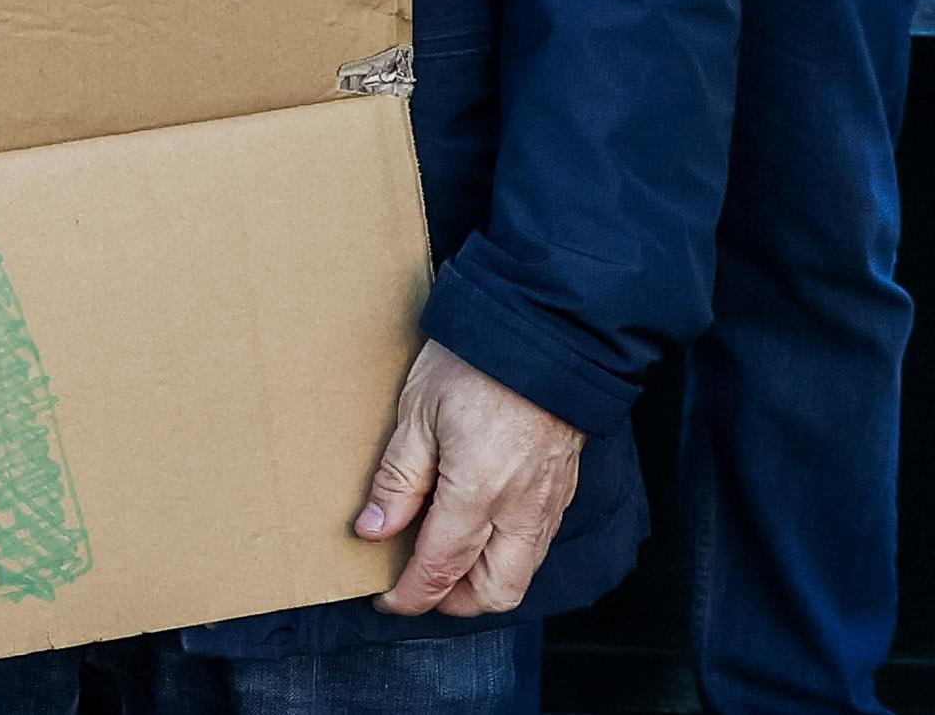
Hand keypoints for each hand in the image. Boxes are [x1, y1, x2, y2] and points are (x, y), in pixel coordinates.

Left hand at [354, 339, 583, 619]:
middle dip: (453, 601)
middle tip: (416, 582)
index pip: (442, 568)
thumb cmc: (475, 364)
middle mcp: (521, 510)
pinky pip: (536, 546)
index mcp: (479, 492)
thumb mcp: (418, 412)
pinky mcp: (561, 490)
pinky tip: (478, 529)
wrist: (543, 333)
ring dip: (481, 582)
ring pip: (521, 575)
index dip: (411, 594)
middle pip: (494, 592)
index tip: (386, 600)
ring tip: (443, 556)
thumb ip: (398, 478)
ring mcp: (548, 503)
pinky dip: (505, 556)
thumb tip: (373, 529)